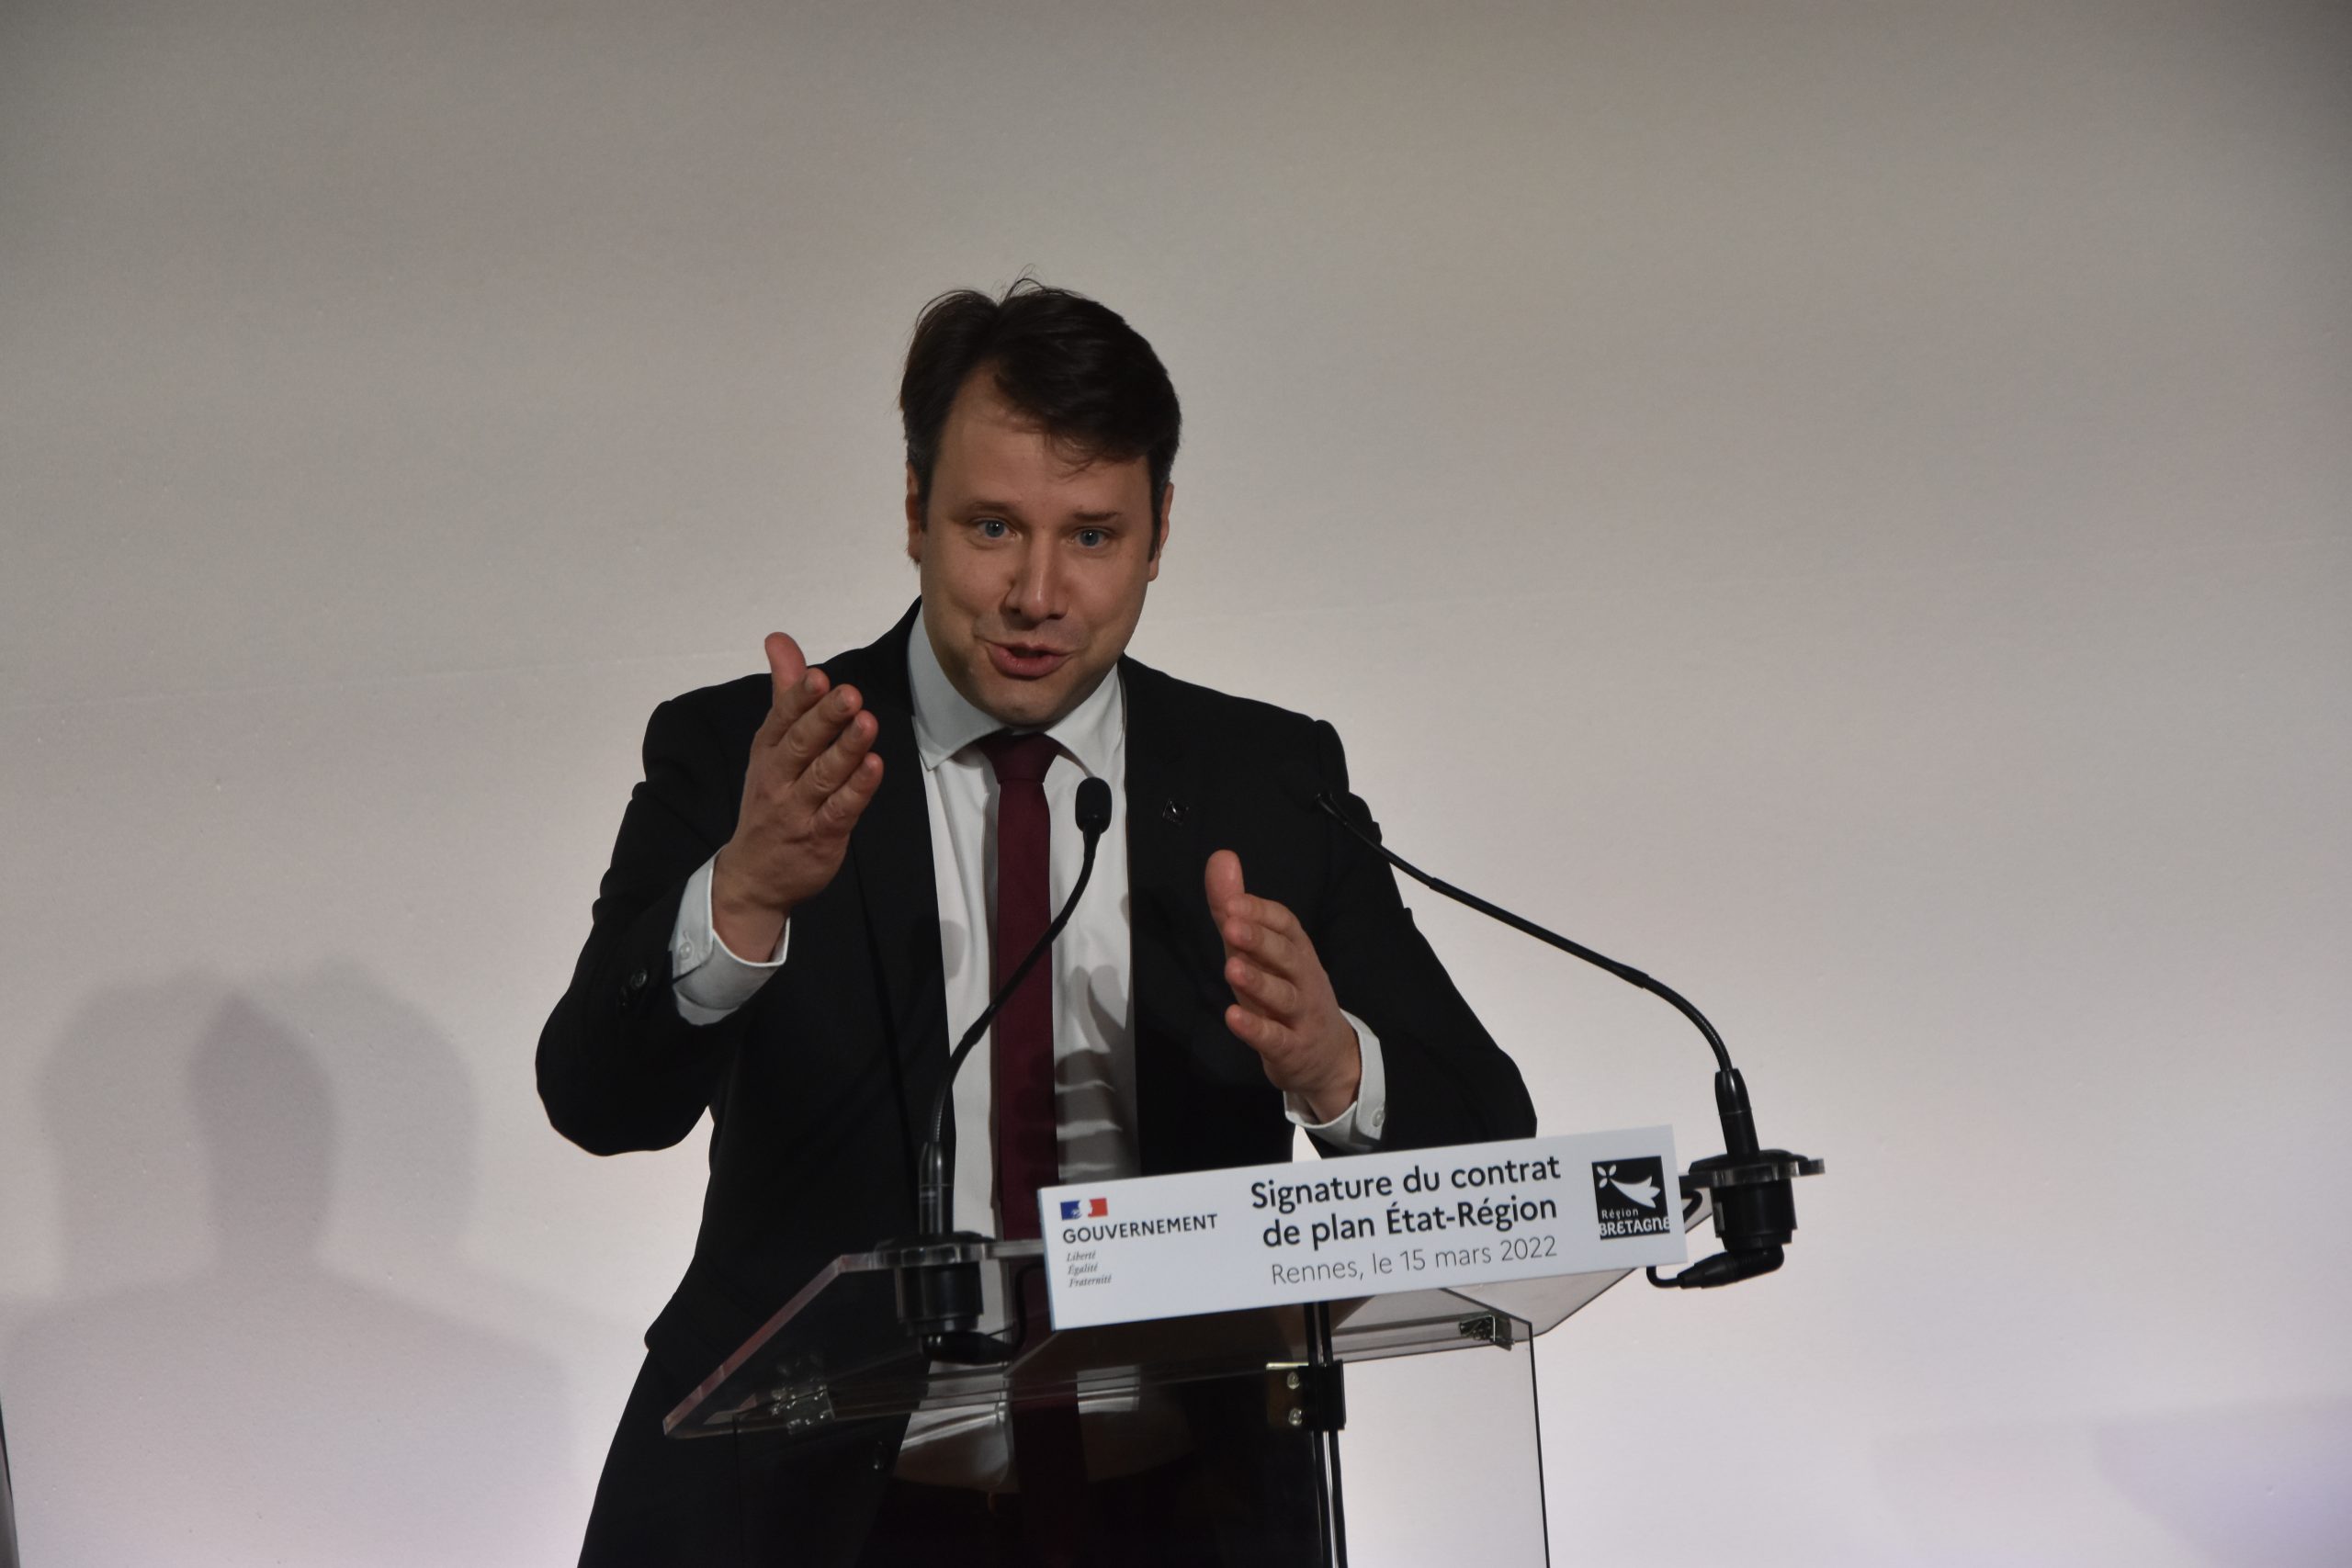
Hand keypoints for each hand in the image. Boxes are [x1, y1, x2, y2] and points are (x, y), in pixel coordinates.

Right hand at [710, 633, 883, 957]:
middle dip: (824, 717)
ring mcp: (798, 808)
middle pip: (801, 743)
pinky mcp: (820, 836)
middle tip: (849, 694)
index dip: (799, 697)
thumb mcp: (770, 743)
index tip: (818, 674)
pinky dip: (856, 790)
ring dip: (845, 750)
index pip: (782, 718)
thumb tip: (779, 639)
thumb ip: (784, 692)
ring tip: (867, 724)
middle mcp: (779, 777)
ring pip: (822, 776)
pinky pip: (839, 811)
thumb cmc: (770, 797)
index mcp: (768, 749)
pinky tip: (874, 768)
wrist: (753, 875)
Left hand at [1205, 849, 1360, 1121]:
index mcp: (1297, 951)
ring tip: (1232, 968)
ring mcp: (1301, 1015)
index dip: (1262, 912)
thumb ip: (1236, 910)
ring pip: (1285, 996)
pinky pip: (1276, 1039)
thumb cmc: (1286, 994)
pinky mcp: (1292, 1049)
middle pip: (1288, 956)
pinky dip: (1256, 1029)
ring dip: (1259, 981)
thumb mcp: (1258, 952)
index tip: (1234, 901)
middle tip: (1232, 924)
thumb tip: (1220, 858)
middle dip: (1260, 939)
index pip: (1287, 924)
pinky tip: (1233, 1017)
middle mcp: (1304, 979)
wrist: (1328, 1057)